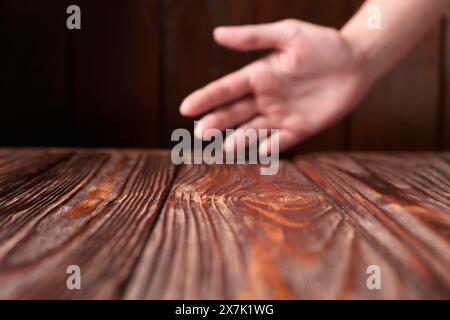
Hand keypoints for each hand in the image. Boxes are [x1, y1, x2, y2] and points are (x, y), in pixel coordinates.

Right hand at [180, 19, 372, 153]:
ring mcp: (281, 116)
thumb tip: (216, 34)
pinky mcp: (300, 128)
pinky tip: (261, 150)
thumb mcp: (287, 34)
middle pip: (234, 113)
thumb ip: (253, 37)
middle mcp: (264, 99)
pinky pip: (282, 140)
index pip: (226, 89)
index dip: (206, 98)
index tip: (186, 107)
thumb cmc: (322, 44)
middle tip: (200, 132)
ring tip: (226, 147)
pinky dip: (271, 146)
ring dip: (239, 139)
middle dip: (216, 123)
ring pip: (253, 130)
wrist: (356, 62)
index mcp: (258, 76)